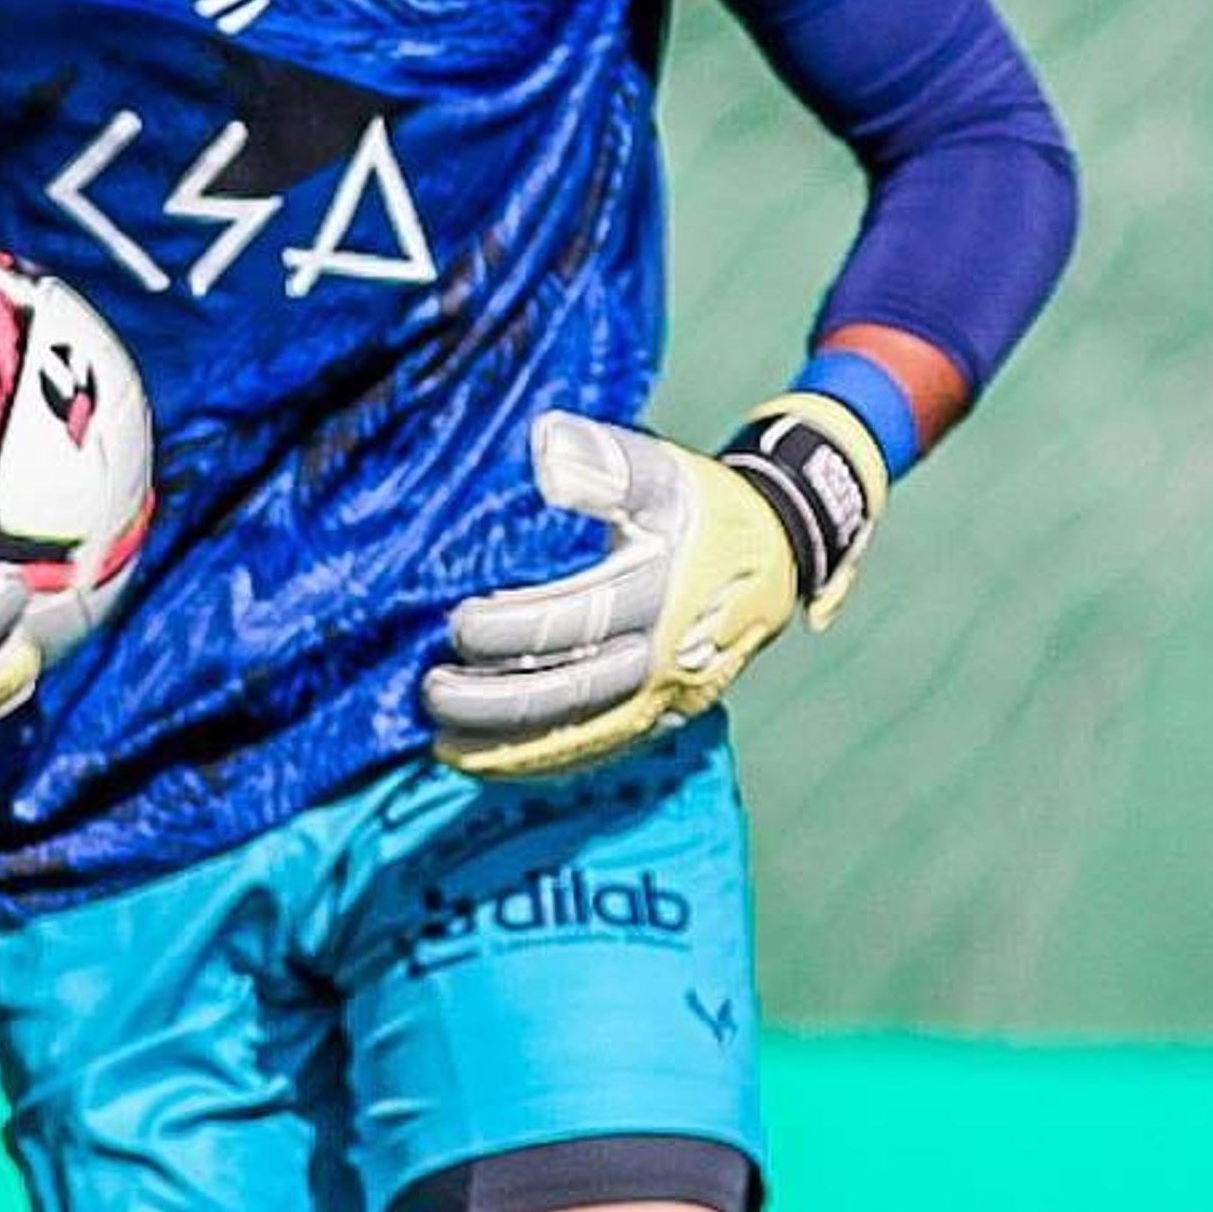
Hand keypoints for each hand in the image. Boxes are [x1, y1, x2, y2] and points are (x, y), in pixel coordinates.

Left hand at [423, 391, 887, 780]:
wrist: (781, 552)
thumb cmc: (708, 507)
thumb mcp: (668, 473)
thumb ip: (607, 463)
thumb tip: (546, 447)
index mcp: (664, 590)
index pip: (578, 621)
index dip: (515, 629)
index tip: (456, 625)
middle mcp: (668, 654)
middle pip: (574, 692)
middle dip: (497, 701)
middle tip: (431, 692)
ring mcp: (671, 696)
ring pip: (584, 735)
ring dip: (512, 748)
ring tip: (445, 747)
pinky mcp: (667, 717)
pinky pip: (602, 749)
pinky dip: (546, 762)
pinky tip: (493, 764)